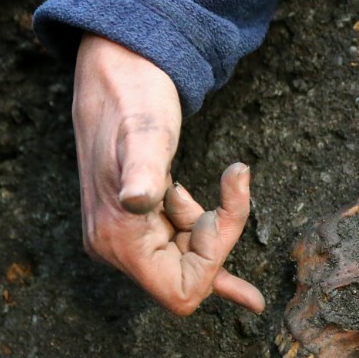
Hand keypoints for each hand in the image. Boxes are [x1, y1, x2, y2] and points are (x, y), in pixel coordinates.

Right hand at [72, 33, 264, 314]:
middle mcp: (114, 247)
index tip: (224, 209)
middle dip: (219, 238)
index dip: (215, 261)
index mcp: (117, 239)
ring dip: (213, 226)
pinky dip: (210, 246)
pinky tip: (245, 286)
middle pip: (188, 277)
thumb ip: (144, 171)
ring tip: (225, 180)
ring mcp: (124, 236)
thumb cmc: (134, 96)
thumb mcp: (146, 134)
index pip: (181, 290)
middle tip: (235, 184)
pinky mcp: (136, 221)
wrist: (117, 67)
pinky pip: (181, 252)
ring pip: (189, 260)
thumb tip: (139, 201)